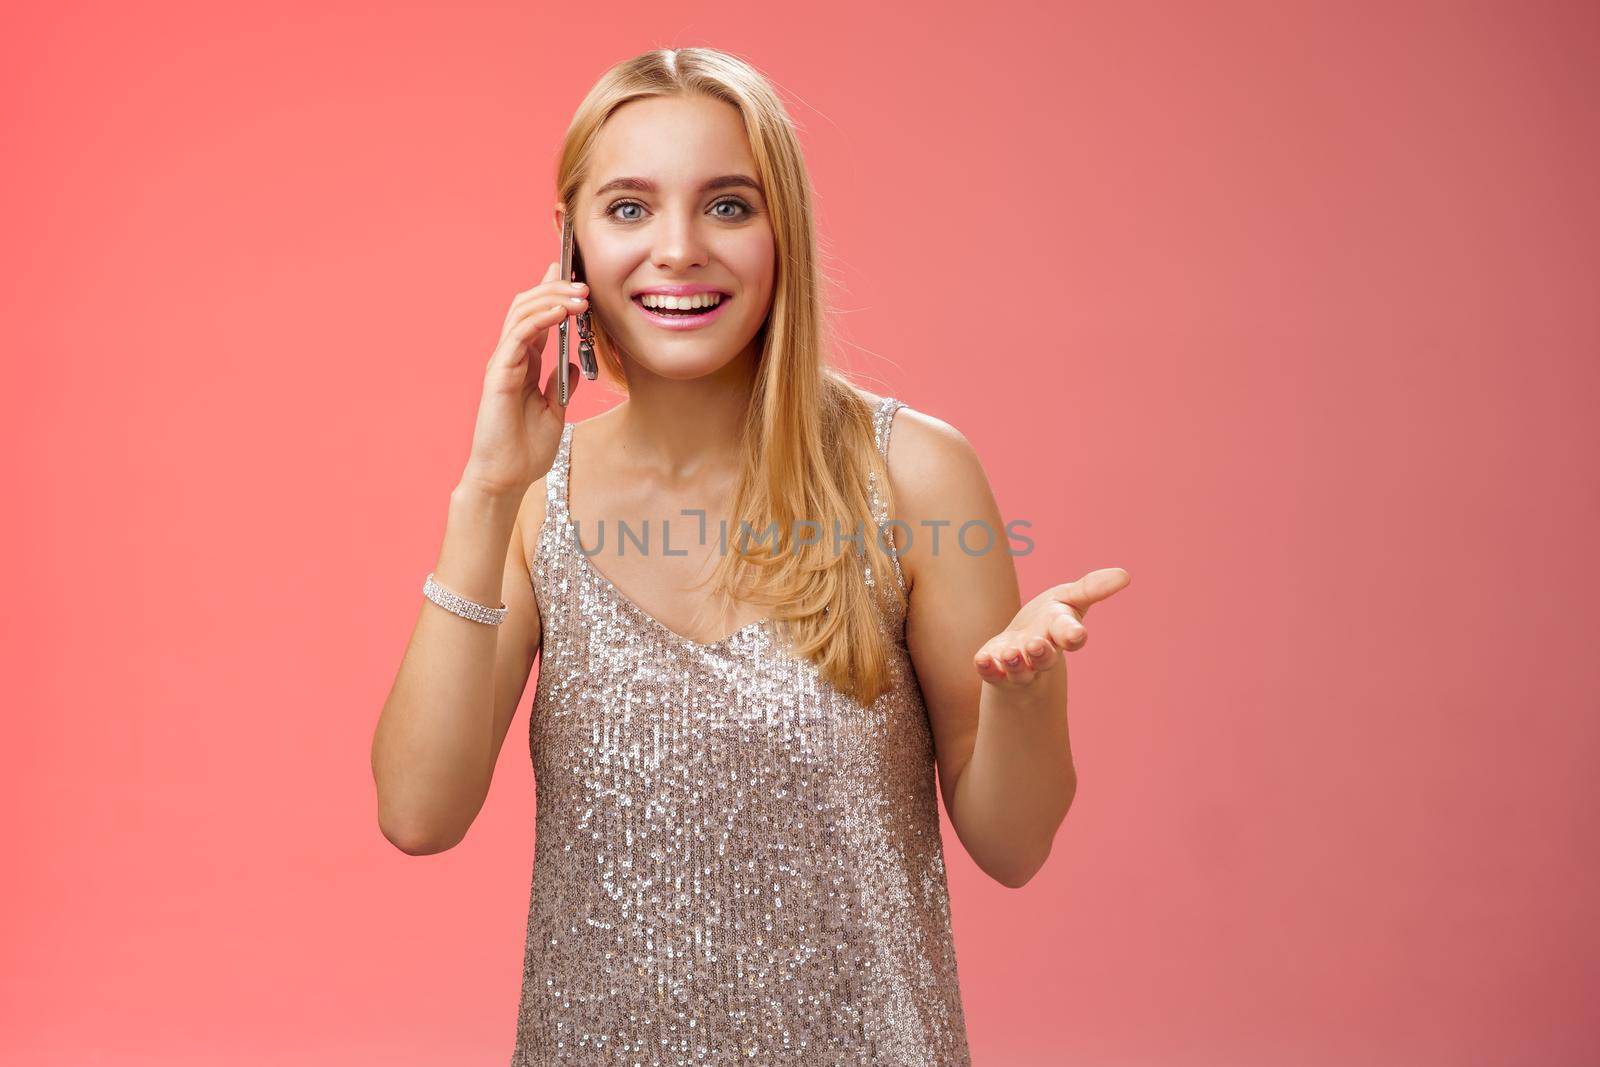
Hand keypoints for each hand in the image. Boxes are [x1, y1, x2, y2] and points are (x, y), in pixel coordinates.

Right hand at [458, 262, 590, 497]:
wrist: (507, 477)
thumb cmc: (526, 450)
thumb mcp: (555, 411)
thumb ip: (560, 384)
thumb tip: (571, 363)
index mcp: (523, 364)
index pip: (536, 318)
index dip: (551, 293)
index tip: (571, 274)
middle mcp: (510, 358)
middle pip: (528, 307)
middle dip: (555, 289)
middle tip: (583, 283)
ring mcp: (502, 364)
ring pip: (521, 314)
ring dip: (552, 299)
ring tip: (580, 295)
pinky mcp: (499, 374)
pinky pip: (519, 336)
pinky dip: (540, 319)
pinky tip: (561, 313)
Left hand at [974, 568, 1130, 686]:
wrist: (1021, 650)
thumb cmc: (1048, 621)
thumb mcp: (1069, 599)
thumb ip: (1092, 588)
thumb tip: (1125, 575)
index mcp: (1059, 632)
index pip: (1070, 635)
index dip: (1073, 635)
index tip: (1076, 636)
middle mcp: (1040, 653)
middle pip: (1044, 657)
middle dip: (1041, 653)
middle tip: (1035, 645)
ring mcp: (1018, 664)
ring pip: (1019, 668)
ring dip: (1015, 662)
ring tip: (1010, 653)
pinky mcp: (994, 668)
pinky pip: (990, 671)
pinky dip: (987, 667)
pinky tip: (982, 660)